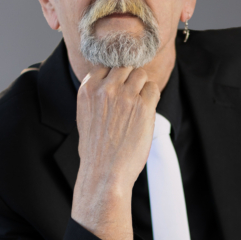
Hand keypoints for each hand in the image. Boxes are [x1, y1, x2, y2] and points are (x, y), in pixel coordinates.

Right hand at [72, 66, 159, 239]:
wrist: (104, 174)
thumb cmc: (95, 151)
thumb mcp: (86, 116)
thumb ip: (97, 96)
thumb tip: (114, 82)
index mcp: (88, 89)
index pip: (106, 66)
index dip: (116, 77)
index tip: (118, 89)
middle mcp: (105, 88)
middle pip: (126, 67)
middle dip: (130, 80)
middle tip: (131, 99)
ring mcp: (125, 95)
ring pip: (141, 74)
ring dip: (143, 87)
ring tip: (139, 107)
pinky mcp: (143, 106)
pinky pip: (154, 89)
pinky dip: (152, 97)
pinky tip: (145, 113)